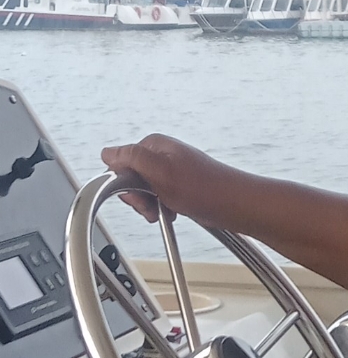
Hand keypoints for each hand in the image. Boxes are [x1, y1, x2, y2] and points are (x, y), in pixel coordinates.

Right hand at [102, 134, 228, 223]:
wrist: (231, 204)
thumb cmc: (202, 188)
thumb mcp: (161, 172)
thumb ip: (132, 159)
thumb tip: (107, 153)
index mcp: (153, 146)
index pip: (120, 164)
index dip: (125, 185)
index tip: (140, 195)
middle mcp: (160, 155)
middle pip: (130, 180)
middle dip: (138, 198)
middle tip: (154, 204)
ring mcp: (168, 170)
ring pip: (142, 192)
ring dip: (150, 206)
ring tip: (166, 210)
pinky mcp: (176, 185)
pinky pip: (156, 199)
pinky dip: (161, 209)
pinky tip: (172, 212)